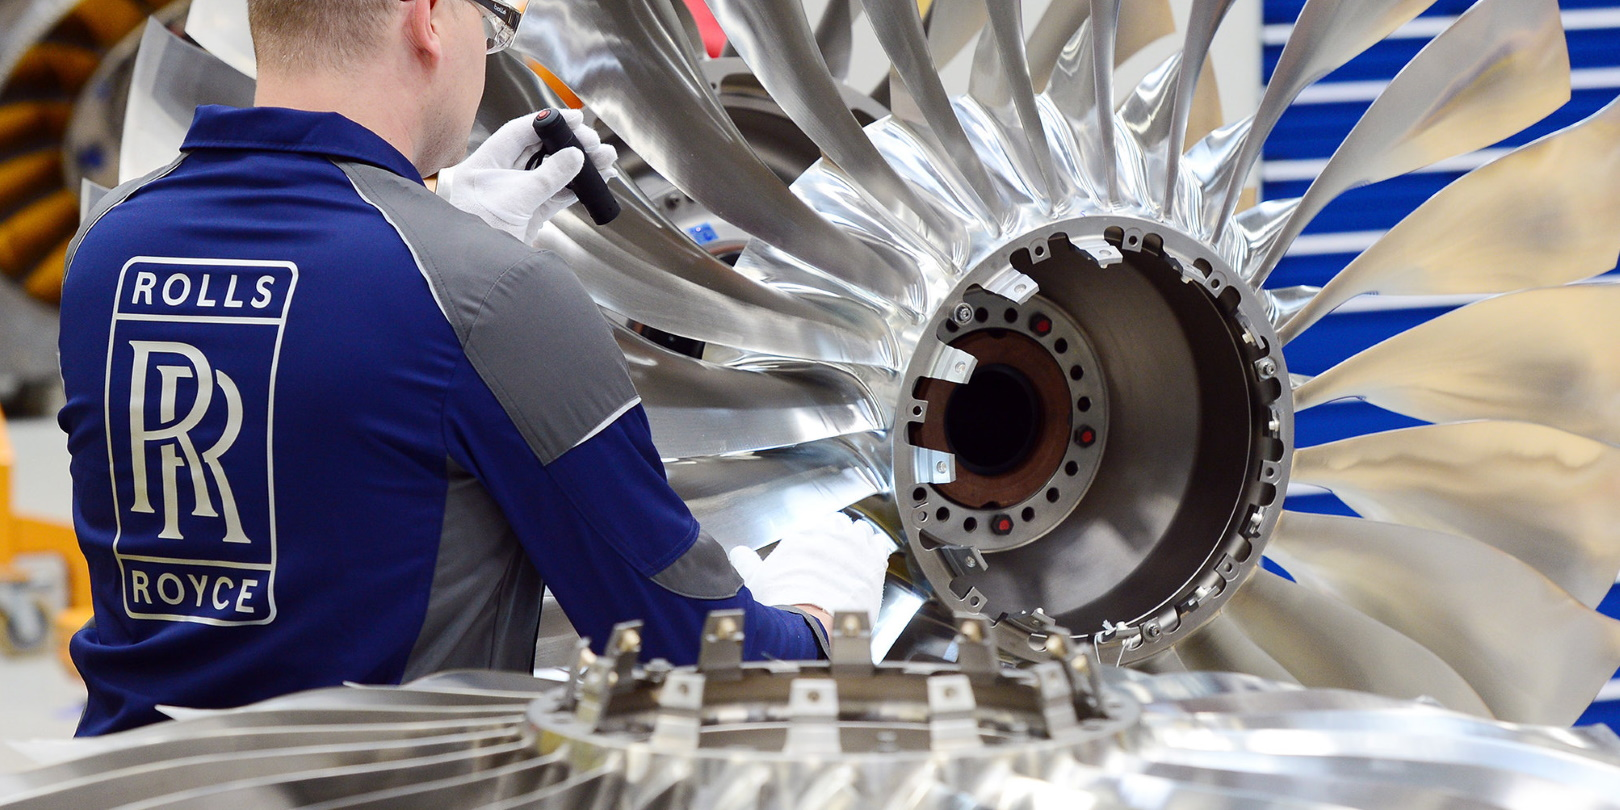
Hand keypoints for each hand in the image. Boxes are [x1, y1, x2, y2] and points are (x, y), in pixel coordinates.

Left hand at [437, 110, 617, 242]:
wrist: (477, 268)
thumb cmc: (477, 231)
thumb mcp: (517, 198)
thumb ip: (548, 176)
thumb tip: (574, 156)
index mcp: (488, 161)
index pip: (520, 132)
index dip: (547, 121)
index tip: (573, 118)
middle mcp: (502, 174)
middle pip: (541, 149)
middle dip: (569, 143)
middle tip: (593, 141)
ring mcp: (518, 193)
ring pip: (553, 171)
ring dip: (579, 166)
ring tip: (604, 159)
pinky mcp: (531, 213)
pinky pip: (559, 194)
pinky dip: (577, 187)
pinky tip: (595, 181)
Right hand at [727, 513, 893, 626]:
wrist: (810, 626)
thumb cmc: (783, 605)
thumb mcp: (757, 580)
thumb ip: (748, 563)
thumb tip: (738, 554)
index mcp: (803, 534)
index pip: (816, 524)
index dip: (818, 535)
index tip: (818, 544)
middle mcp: (831, 534)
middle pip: (840, 524)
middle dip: (839, 534)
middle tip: (836, 551)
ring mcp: (855, 547)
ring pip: (862, 531)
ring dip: (859, 540)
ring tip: (855, 554)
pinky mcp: (875, 563)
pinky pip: (881, 546)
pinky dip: (877, 551)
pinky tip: (873, 560)